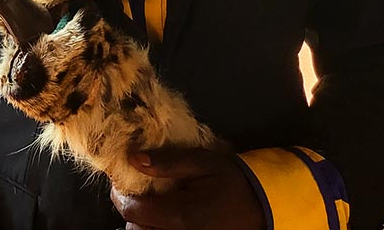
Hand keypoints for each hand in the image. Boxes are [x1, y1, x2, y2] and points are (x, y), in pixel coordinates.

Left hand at [110, 147, 265, 229]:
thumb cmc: (232, 180)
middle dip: (130, 211)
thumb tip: (133, 159)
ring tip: (149, 204)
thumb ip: (167, 162)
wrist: (264, 205)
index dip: (119, 194)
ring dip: (143, 223)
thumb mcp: (202, 162)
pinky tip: (162, 216)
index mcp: (180, 216)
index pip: (131, 210)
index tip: (119, 180)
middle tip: (135, 191)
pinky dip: (156, 228)